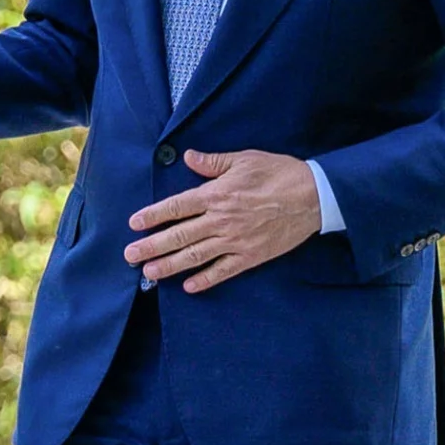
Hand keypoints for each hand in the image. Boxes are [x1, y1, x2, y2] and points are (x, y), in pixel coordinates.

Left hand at [127, 150, 321, 292]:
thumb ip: (213, 163)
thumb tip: (188, 158)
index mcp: (216, 195)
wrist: (314, 196)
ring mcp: (235, 240)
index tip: (134, 224)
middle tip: (130, 255)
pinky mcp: (250, 256)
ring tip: (149, 273)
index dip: (153, 215)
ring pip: (195, 255)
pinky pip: (223, 271)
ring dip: (170, 265)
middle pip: (179, 235)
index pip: (176, 207)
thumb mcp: (244, 160)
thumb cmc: (279, 173)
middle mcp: (221, 220)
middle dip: (152, 246)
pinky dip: (205, 279)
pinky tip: (188, 287)